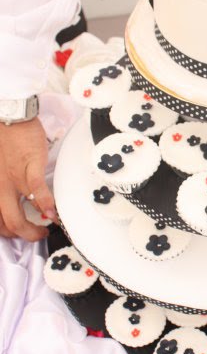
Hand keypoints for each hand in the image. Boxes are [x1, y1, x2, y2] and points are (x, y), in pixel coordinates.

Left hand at [0, 118, 55, 241]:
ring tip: (48, 226)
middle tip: (39, 235)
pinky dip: (47, 205)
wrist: (9, 117)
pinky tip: (54, 213)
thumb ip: (5, 186)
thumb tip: (22, 201)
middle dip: (26, 235)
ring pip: (18, 216)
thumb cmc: (4, 141)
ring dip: (35, 228)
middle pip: (8, 224)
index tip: (23, 231)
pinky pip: (37, 192)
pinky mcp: (29, 168)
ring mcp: (12, 180)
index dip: (10, 231)